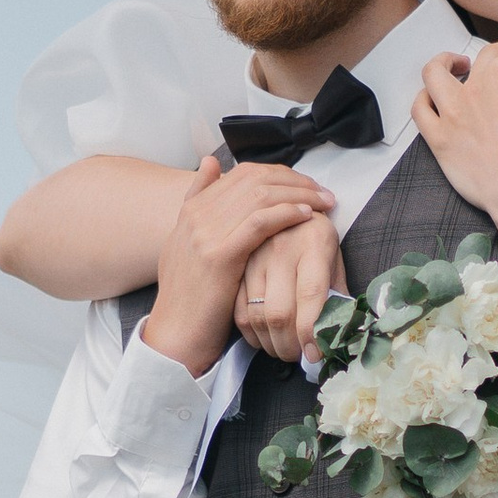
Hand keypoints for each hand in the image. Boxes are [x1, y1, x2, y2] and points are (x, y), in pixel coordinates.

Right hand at [143, 158, 336, 375]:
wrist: (174, 334)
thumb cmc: (190, 298)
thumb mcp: (188, 244)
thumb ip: (199, 204)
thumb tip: (211, 163)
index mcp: (193, 209)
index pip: (243, 173)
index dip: (280, 174)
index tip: (306, 185)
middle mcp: (198, 214)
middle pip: (255, 178)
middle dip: (295, 181)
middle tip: (323, 192)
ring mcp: (206, 233)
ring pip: (260, 195)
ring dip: (299, 194)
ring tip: (323, 202)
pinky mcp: (219, 255)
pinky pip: (260, 222)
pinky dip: (286, 214)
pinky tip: (306, 216)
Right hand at [236, 213, 347, 362]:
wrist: (285, 203)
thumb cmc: (316, 238)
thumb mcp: (334, 258)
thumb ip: (337, 293)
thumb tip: (337, 334)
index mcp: (314, 244)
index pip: (311, 296)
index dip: (312, 332)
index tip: (315, 355)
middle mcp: (282, 248)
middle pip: (280, 312)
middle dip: (290, 346)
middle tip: (299, 357)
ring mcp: (255, 256)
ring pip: (257, 315)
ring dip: (271, 343)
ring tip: (284, 351)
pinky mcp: (237, 265)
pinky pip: (239, 309)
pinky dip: (252, 334)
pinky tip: (264, 339)